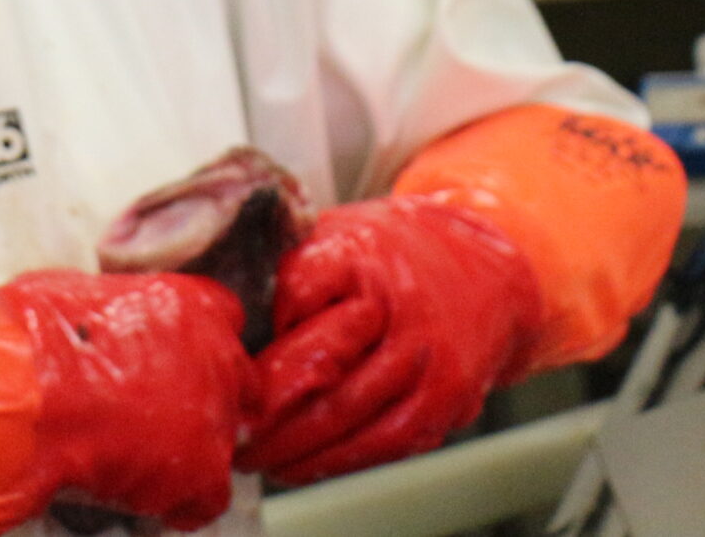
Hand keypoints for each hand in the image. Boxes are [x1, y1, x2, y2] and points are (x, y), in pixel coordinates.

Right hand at [0, 269, 248, 529]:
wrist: (27, 396)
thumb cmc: (34, 338)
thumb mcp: (74, 295)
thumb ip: (110, 311)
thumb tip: (96, 325)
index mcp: (188, 302)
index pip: (223, 314)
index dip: (198, 337)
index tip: (175, 350)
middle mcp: (215, 355)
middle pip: (236, 379)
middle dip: (208, 394)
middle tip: (165, 408)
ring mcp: (214, 416)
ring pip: (223, 439)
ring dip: (191, 447)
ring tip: (144, 457)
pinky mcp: (202, 472)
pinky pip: (208, 499)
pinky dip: (181, 502)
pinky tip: (147, 497)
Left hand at [240, 197, 539, 486]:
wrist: (485, 268)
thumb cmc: (385, 257)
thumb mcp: (332, 238)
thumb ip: (284, 275)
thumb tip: (231, 328)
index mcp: (357, 258)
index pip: (295, 299)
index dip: (257, 343)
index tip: (219, 370)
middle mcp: (397, 308)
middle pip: (320, 369)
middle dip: (265, 413)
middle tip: (227, 433)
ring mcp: (427, 357)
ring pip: (351, 414)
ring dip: (296, 448)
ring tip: (254, 459)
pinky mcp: (448, 398)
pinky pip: (388, 442)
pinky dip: (339, 461)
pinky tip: (301, 466)